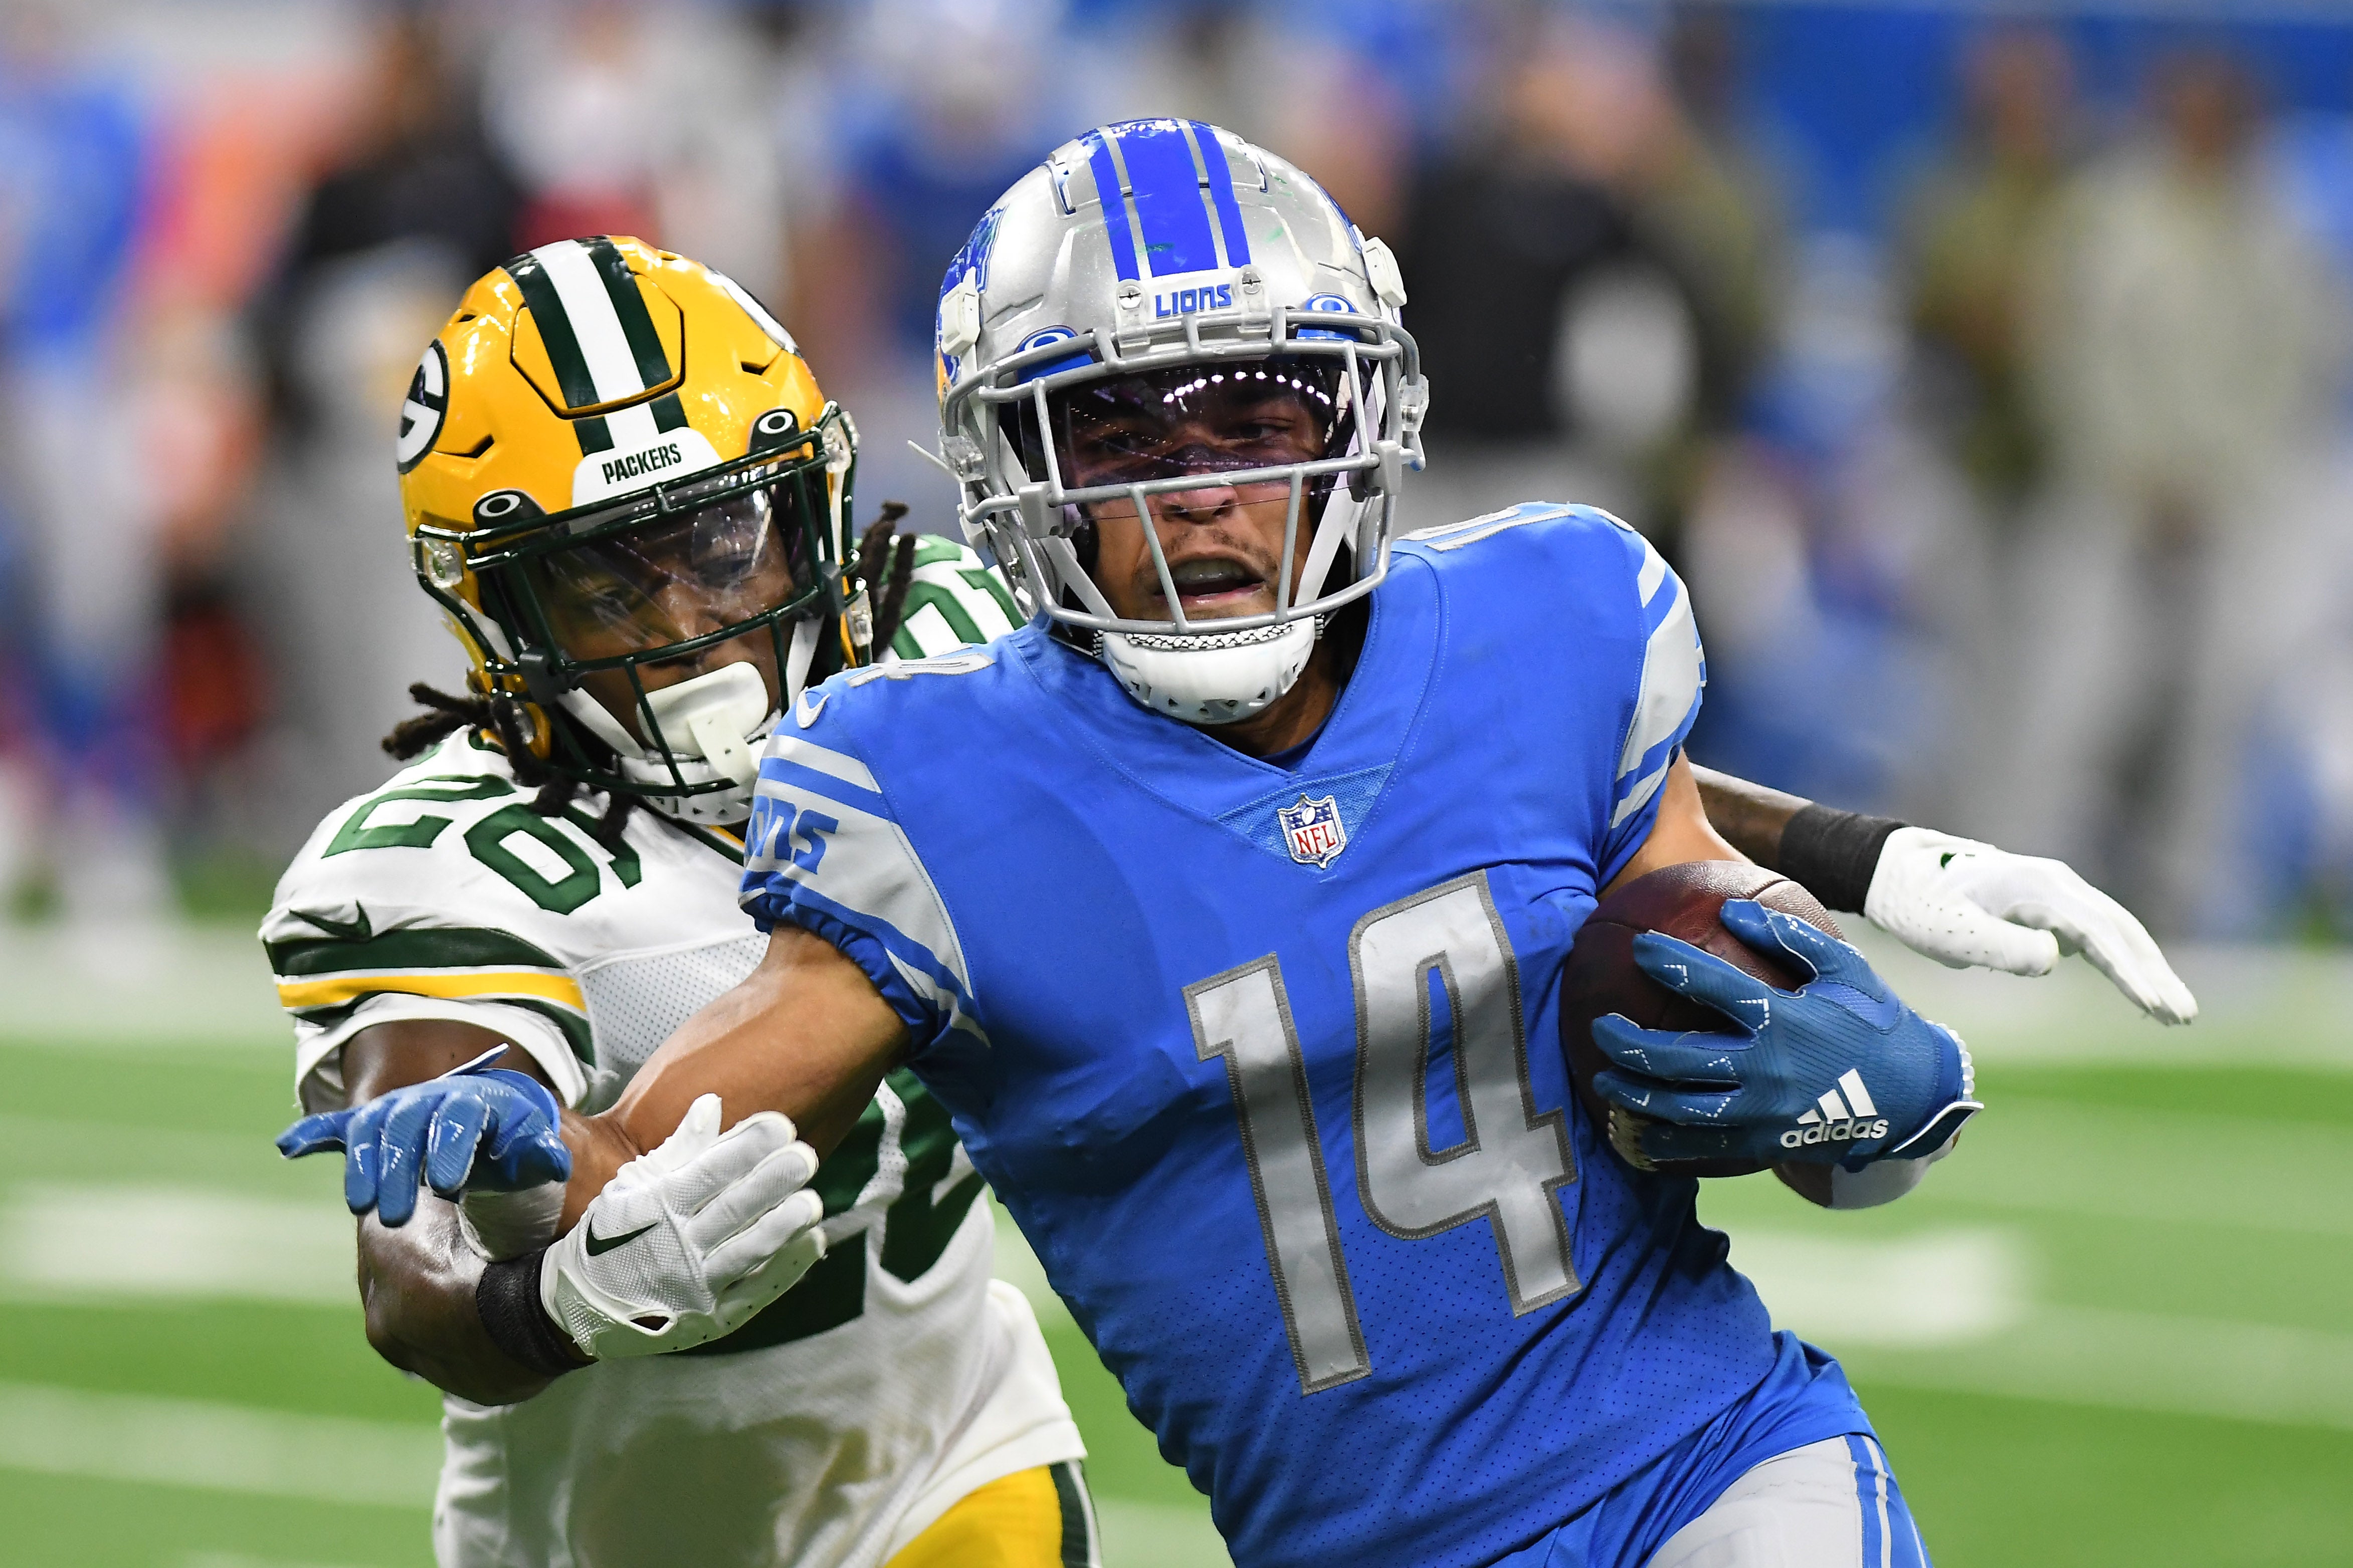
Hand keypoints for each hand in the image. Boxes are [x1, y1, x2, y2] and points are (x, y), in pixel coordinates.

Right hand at [277, 1049, 570, 1225]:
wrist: (499, 1115)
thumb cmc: (519, 1139)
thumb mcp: (535, 1147)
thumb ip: (540, 1155)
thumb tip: (554, 1159)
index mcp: (478, 1100)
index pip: (461, 1115)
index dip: (452, 1146)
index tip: (447, 1185)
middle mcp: (434, 1098)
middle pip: (409, 1123)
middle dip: (399, 1167)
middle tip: (393, 1215)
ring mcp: (403, 1108)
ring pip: (374, 1128)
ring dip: (363, 1164)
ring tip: (360, 1205)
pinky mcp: (379, 1124)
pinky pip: (343, 1124)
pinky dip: (316, 1132)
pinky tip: (290, 1146)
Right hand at [541, 1094, 825, 1359]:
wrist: (579, 1307)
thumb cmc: (611, 1235)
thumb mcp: (631, 1187)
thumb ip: (678, 1149)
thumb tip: (712, 1103)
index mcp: (657, 1208)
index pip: (708, 1173)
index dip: (745, 1148)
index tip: (780, 1125)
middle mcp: (675, 1248)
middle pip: (731, 1211)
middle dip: (770, 1182)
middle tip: (805, 1156)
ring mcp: (694, 1287)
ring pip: (745, 1253)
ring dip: (781, 1227)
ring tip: (811, 1201)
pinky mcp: (711, 1319)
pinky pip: (753, 1293)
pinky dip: (785, 1270)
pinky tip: (812, 1242)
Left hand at [1590, 900, 1980, 1170]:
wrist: (1913, 1098)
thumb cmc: (1875, 1023)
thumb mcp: (1845, 970)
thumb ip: (1789, 938)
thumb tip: (1731, 911)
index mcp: (1785, 1020)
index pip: (1713, 986)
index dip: (1671, 963)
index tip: (1640, 945)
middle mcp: (1767, 1069)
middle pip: (1678, 1059)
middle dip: (1629, 1043)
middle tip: (1600, 1026)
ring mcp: (1763, 1113)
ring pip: (1680, 1110)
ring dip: (1635, 1097)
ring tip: (1605, 1081)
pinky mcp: (1764, 1144)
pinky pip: (1704, 1149)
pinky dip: (1666, 1145)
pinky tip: (1638, 1135)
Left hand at [1864, 826, 2196, 1024]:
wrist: (1900, 875)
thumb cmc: (1921, 905)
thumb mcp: (1950, 932)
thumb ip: (2000, 946)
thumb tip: (2056, 959)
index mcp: (2038, 887)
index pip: (2098, 933)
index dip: (2129, 971)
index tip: (2153, 1005)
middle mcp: (2057, 884)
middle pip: (2121, 930)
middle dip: (2154, 973)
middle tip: (2184, 1017)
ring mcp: (2058, 895)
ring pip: (2116, 932)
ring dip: (2147, 970)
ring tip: (2176, 1015)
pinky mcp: (2052, 909)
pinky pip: (2100, 937)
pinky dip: (2124, 964)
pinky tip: (2142, 995)